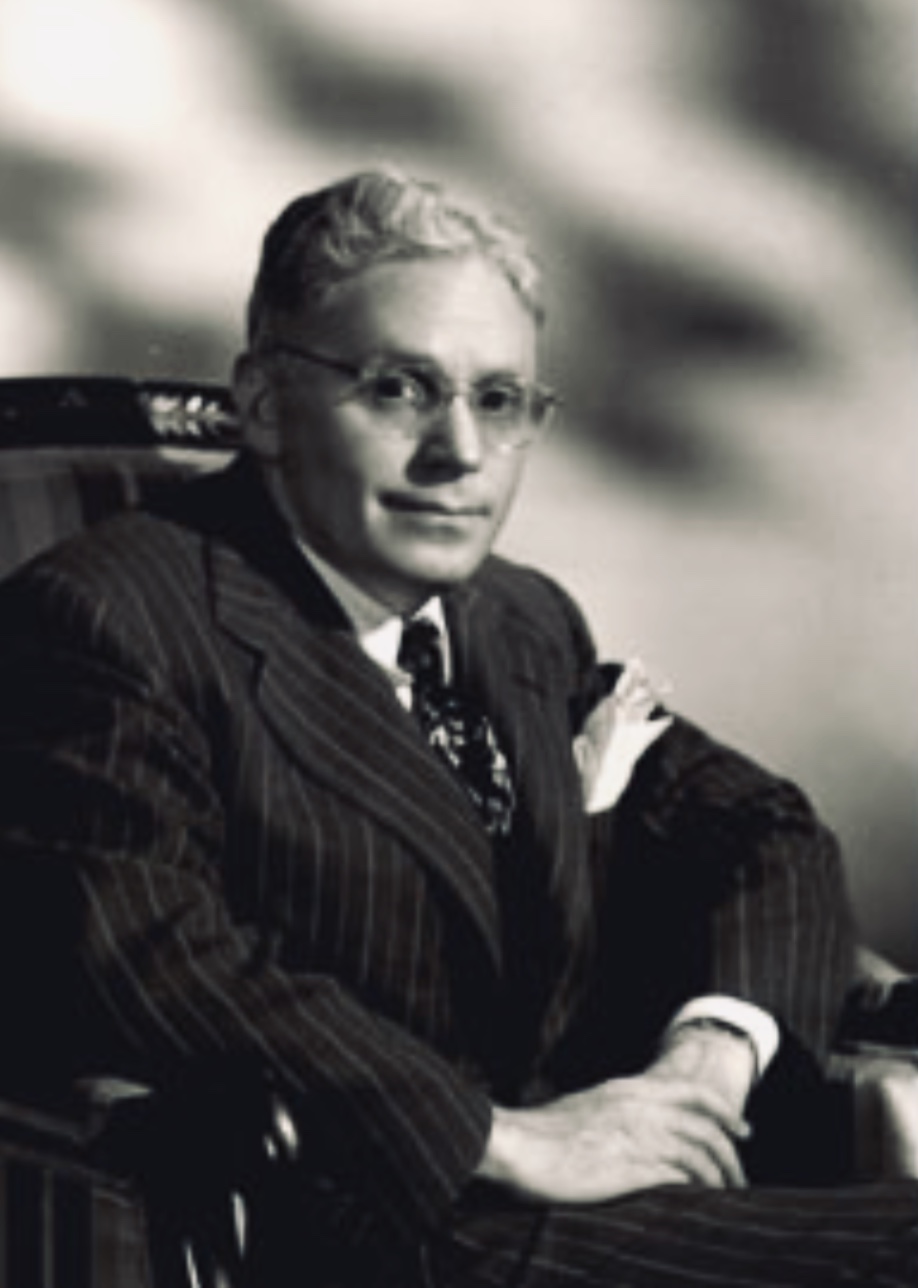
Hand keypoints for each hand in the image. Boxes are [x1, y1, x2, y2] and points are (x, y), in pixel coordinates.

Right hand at [477, 1031, 753, 1203]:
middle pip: (705, 1127)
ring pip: (700, 1154)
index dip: (723, 1111)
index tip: (742, 1129)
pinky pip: (680, 1177)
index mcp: (628, 1090)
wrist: (514, 1144)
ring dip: (721, 1178)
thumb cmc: (541, 1134)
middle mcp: (640, 1108)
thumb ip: (616, 1113)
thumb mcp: (587, 1109)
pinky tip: (701, 1204)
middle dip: (731, 1154)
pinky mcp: (630, 1168)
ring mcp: (637, 1137)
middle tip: (741, 1178)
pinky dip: (698, 1190)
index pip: (692, 1094)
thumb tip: (633, 1128)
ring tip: (728, 1198)